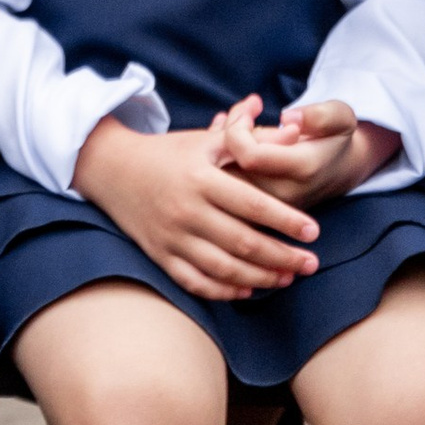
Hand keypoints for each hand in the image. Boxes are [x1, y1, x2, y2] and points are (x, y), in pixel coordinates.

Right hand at [74, 112, 320, 302]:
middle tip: (312, 263)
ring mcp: (171, 237)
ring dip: (260, 277)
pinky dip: (223, 291)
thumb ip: (250, 139)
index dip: (286, 220)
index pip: (252, 204)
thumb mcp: (206, 140)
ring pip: (223, 268)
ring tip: (288, 278)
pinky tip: (247, 290)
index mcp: (201, 179)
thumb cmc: (168, 153)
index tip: (314, 233)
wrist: (110, 168)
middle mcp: (185, 211)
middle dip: (282, 256)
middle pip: (243, 242)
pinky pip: (195, 282)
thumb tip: (295, 133)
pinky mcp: (159, 255)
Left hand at [216, 91, 399, 210]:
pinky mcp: (257, 210)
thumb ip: (321, 115)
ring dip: (216, 144)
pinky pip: (223, 188)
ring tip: (234, 118)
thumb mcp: (340, 117)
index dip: (239, 128)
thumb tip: (289, 118)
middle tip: (243, 111)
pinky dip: (215, 156)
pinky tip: (224, 130)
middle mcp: (282, 194)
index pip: (250, 155)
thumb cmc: (336, 137)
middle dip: (225, 132)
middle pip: (230, 167)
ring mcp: (267, 208)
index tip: (252, 107)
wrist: (339, 170)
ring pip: (220, 179)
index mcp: (303, 170)